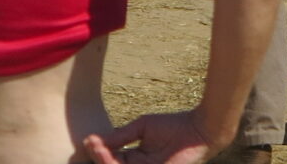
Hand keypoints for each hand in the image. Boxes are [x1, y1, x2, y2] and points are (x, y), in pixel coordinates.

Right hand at [77, 112, 218, 163]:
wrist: (197, 129)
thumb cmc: (174, 125)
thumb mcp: (142, 127)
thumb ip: (121, 135)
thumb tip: (96, 140)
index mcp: (136, 159)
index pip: (112, 160)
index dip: (100, 152)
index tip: (89, 139)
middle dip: (100, 157)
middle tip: (91, 143)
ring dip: (106, 161)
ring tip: (98, 147)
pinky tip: (110, 157)